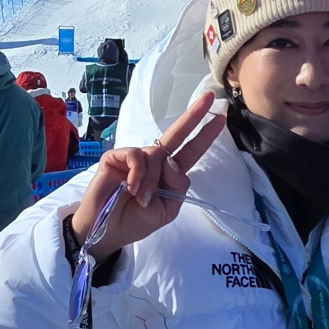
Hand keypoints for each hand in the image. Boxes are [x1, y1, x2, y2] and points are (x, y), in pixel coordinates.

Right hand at [69, 92, 225, 259]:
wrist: (107, 232)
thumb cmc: (136, 221)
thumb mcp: (167, 209)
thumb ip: (178, 186)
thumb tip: (172, 160)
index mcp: (169, 174)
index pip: (190, 151)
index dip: (204, 136)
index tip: (221, 118)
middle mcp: (154, 161)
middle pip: (177, 134)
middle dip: (193, 115)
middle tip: (208, 97)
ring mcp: (134, 157)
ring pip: (156, 155)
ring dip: (152, 179)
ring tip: (140, 198)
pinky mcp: (116, 157)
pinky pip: (136, 155)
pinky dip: (137, 172)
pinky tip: (130, 186)